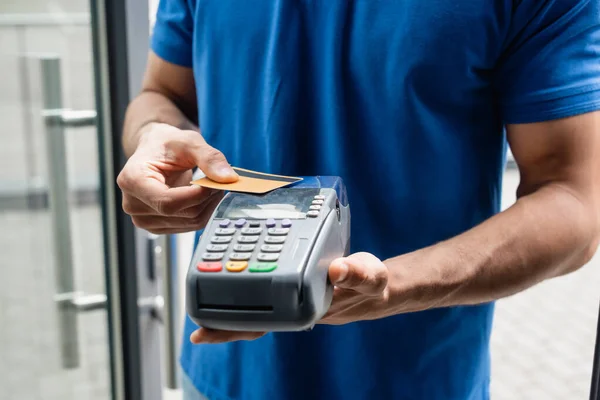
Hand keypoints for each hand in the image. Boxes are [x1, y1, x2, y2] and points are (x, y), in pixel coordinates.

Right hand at [117, 123, 237, 233]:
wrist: (156, 150)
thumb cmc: (167, 144)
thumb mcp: (189, 141)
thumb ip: (210, 158)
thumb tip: (228, 178)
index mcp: (132, 180)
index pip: (169, 202)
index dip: (197, 196)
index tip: (213, 182)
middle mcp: (132, 204)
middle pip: (182, 214)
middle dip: (207, 198)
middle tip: (217, 181)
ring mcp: (143, 219)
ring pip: (189, 223)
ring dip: (207, 206)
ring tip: (209, 186)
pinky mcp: (156, 226)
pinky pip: (189, 227)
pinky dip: (202, 212)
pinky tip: (201, 196)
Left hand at [189, 252, 389, 343]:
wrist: (370, 282)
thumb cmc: (370, 284)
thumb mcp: (371, 276)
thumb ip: (357, 274)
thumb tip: (336, 271)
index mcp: (305, 309)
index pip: (263, 324)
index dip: (233, 329)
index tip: (204, 334)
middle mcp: (293, 307)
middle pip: (252, 321)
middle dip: (223, 325)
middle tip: (196, 331)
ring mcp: (290, 297)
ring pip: (255, 306)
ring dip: (231, 303)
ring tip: (203, 295)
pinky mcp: (290, 283)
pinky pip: (265, 288)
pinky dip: (248, 284)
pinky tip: (234, 273)